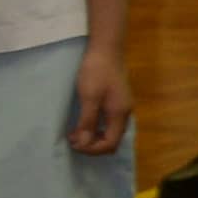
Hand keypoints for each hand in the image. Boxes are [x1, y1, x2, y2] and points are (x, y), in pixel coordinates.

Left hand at [67, 44, 130, 158]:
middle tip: (73, 140)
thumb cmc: (96, 72)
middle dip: (93, 145)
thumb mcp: (89, 97)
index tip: (74, 144)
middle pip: (113, 140)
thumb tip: (84, 143)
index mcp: (120, 113)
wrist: (106, 49)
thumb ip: (88, 121)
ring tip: (76, 133)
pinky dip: (98, 128)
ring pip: (112, 132)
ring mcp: (122, 106)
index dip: (92, 149)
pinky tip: (85, 122)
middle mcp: (125, 112)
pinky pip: (110, 123)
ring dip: (95, 137)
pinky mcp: (117, 100)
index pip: (110, 143)